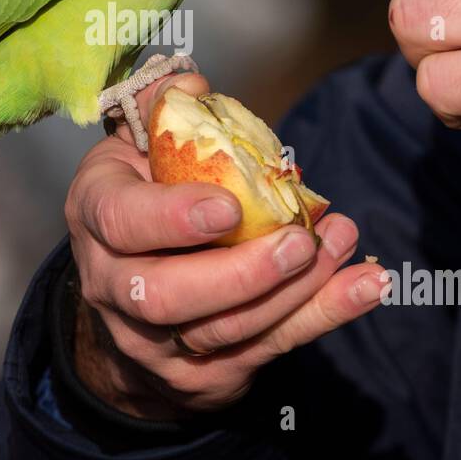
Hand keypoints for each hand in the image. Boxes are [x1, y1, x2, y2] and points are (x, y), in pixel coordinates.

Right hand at [66, 73, 384, 417]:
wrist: (126, 285)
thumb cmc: (141, 196)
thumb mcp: (136, 145)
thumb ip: (162, 109)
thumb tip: (195, 86)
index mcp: (95, 216)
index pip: (120, 223)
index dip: (172, 218)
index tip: (229, 207)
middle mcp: (113, 286)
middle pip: (166, 297)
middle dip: (241, 273)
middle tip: (299, 241)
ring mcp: (153, 339)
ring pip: (222, 331)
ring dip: (292, 293)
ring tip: (340, 247)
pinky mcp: (200, 372)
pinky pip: (264, 349)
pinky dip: (320, 318)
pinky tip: (365, 287)